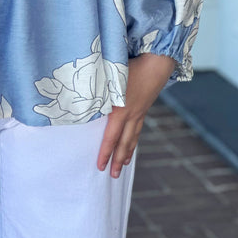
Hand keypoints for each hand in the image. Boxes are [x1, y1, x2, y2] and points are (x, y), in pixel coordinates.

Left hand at [97, 54, 176, 178]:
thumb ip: (97, 88)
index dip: (105, 152)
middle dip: (117, 160)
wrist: (156, 62)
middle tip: (112, 175)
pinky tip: (132, 144)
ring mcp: (139, 113)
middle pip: (123, 143)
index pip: (110, 137)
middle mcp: (131, 115)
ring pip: (132, 138)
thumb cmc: (131, 66)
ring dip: (127, 153)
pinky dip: (134, 140)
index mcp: (120, 110)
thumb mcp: (110, 77)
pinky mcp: (144, 108)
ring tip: (123, 166)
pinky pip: (138, 129)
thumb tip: (80, 95)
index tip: (99, 166)